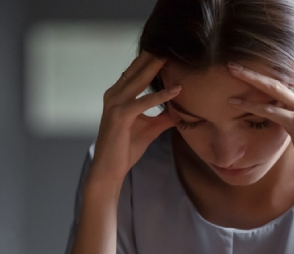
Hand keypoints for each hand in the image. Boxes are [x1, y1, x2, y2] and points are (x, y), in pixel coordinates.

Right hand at [89, 52, 181, 187]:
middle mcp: (113, 95)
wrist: (110, 169)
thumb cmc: (126, 148)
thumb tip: (183, 109)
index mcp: (117, 95)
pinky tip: (177, 90)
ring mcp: (114, 104)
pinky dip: (161, 96)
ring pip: (139, 81)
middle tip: (171, 44)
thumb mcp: (151, 128)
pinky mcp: (120, 116)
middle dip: (153, 57)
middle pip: (136, 70)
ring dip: (156, 68)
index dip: (151, 60)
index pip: (135, 72)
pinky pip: (143, 102)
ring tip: (172, 57)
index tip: (168, 50)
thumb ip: (164, 116)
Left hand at [226, 62, 293, 192]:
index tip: (258, 54)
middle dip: (257, 68)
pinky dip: (251, 105)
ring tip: (233, 72)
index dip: (280, 61)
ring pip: (274, 88)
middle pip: (281, 76)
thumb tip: (282, 109)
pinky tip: (235, 103)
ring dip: (251, 78)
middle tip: (235, 63)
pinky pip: (271, 111)